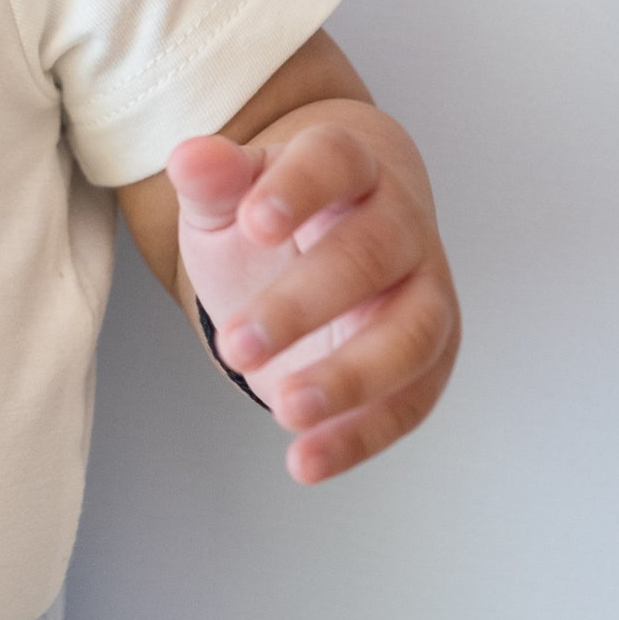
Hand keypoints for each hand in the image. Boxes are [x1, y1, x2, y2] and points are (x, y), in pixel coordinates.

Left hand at [164, 106, 456, 484]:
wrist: (328, 231)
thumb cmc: (269, 212)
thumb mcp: (228, 196)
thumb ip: (212, 181)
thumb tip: (187, 158)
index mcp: (347, 165)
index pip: (335, 162)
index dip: (300, 189)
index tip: (253, 222)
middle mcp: (398, 223)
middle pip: (371, 254)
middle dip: (304, 303)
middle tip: (237, 344)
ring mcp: (424, 288)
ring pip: (414, 332)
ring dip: (351, 376)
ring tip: (284, 409)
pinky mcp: (431, 353)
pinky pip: (412, 399)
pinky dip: (362, 435)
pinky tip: (306, 461)